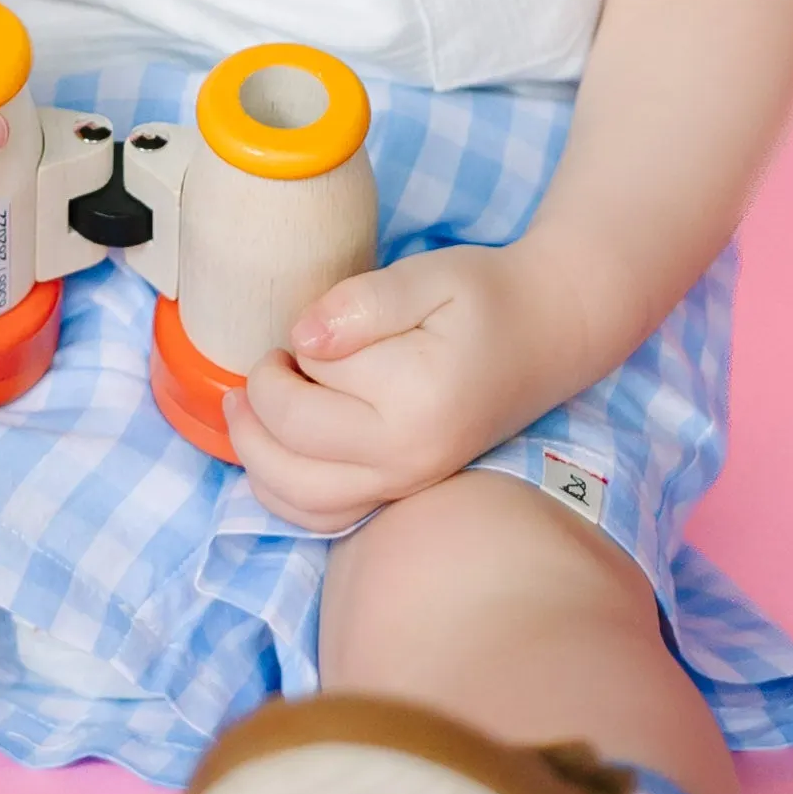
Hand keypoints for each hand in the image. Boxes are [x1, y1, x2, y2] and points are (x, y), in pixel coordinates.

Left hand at [223, 242, 573, 529]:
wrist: (547, 335)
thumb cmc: (486, 298)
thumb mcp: (428, 276)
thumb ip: (361, 303)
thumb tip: (301, 339)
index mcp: (414, 400)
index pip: (308, 390)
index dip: (283, 355)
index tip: (296, 330)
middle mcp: (408, 458)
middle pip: (291, 455)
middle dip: (255, 408)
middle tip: (262, 363)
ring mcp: (405, 485)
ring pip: (300, 500)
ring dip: (255, 457)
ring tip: (246, 407)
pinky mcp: (401, 492)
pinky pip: (325, 517)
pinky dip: (283, 494)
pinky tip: (273, 451)